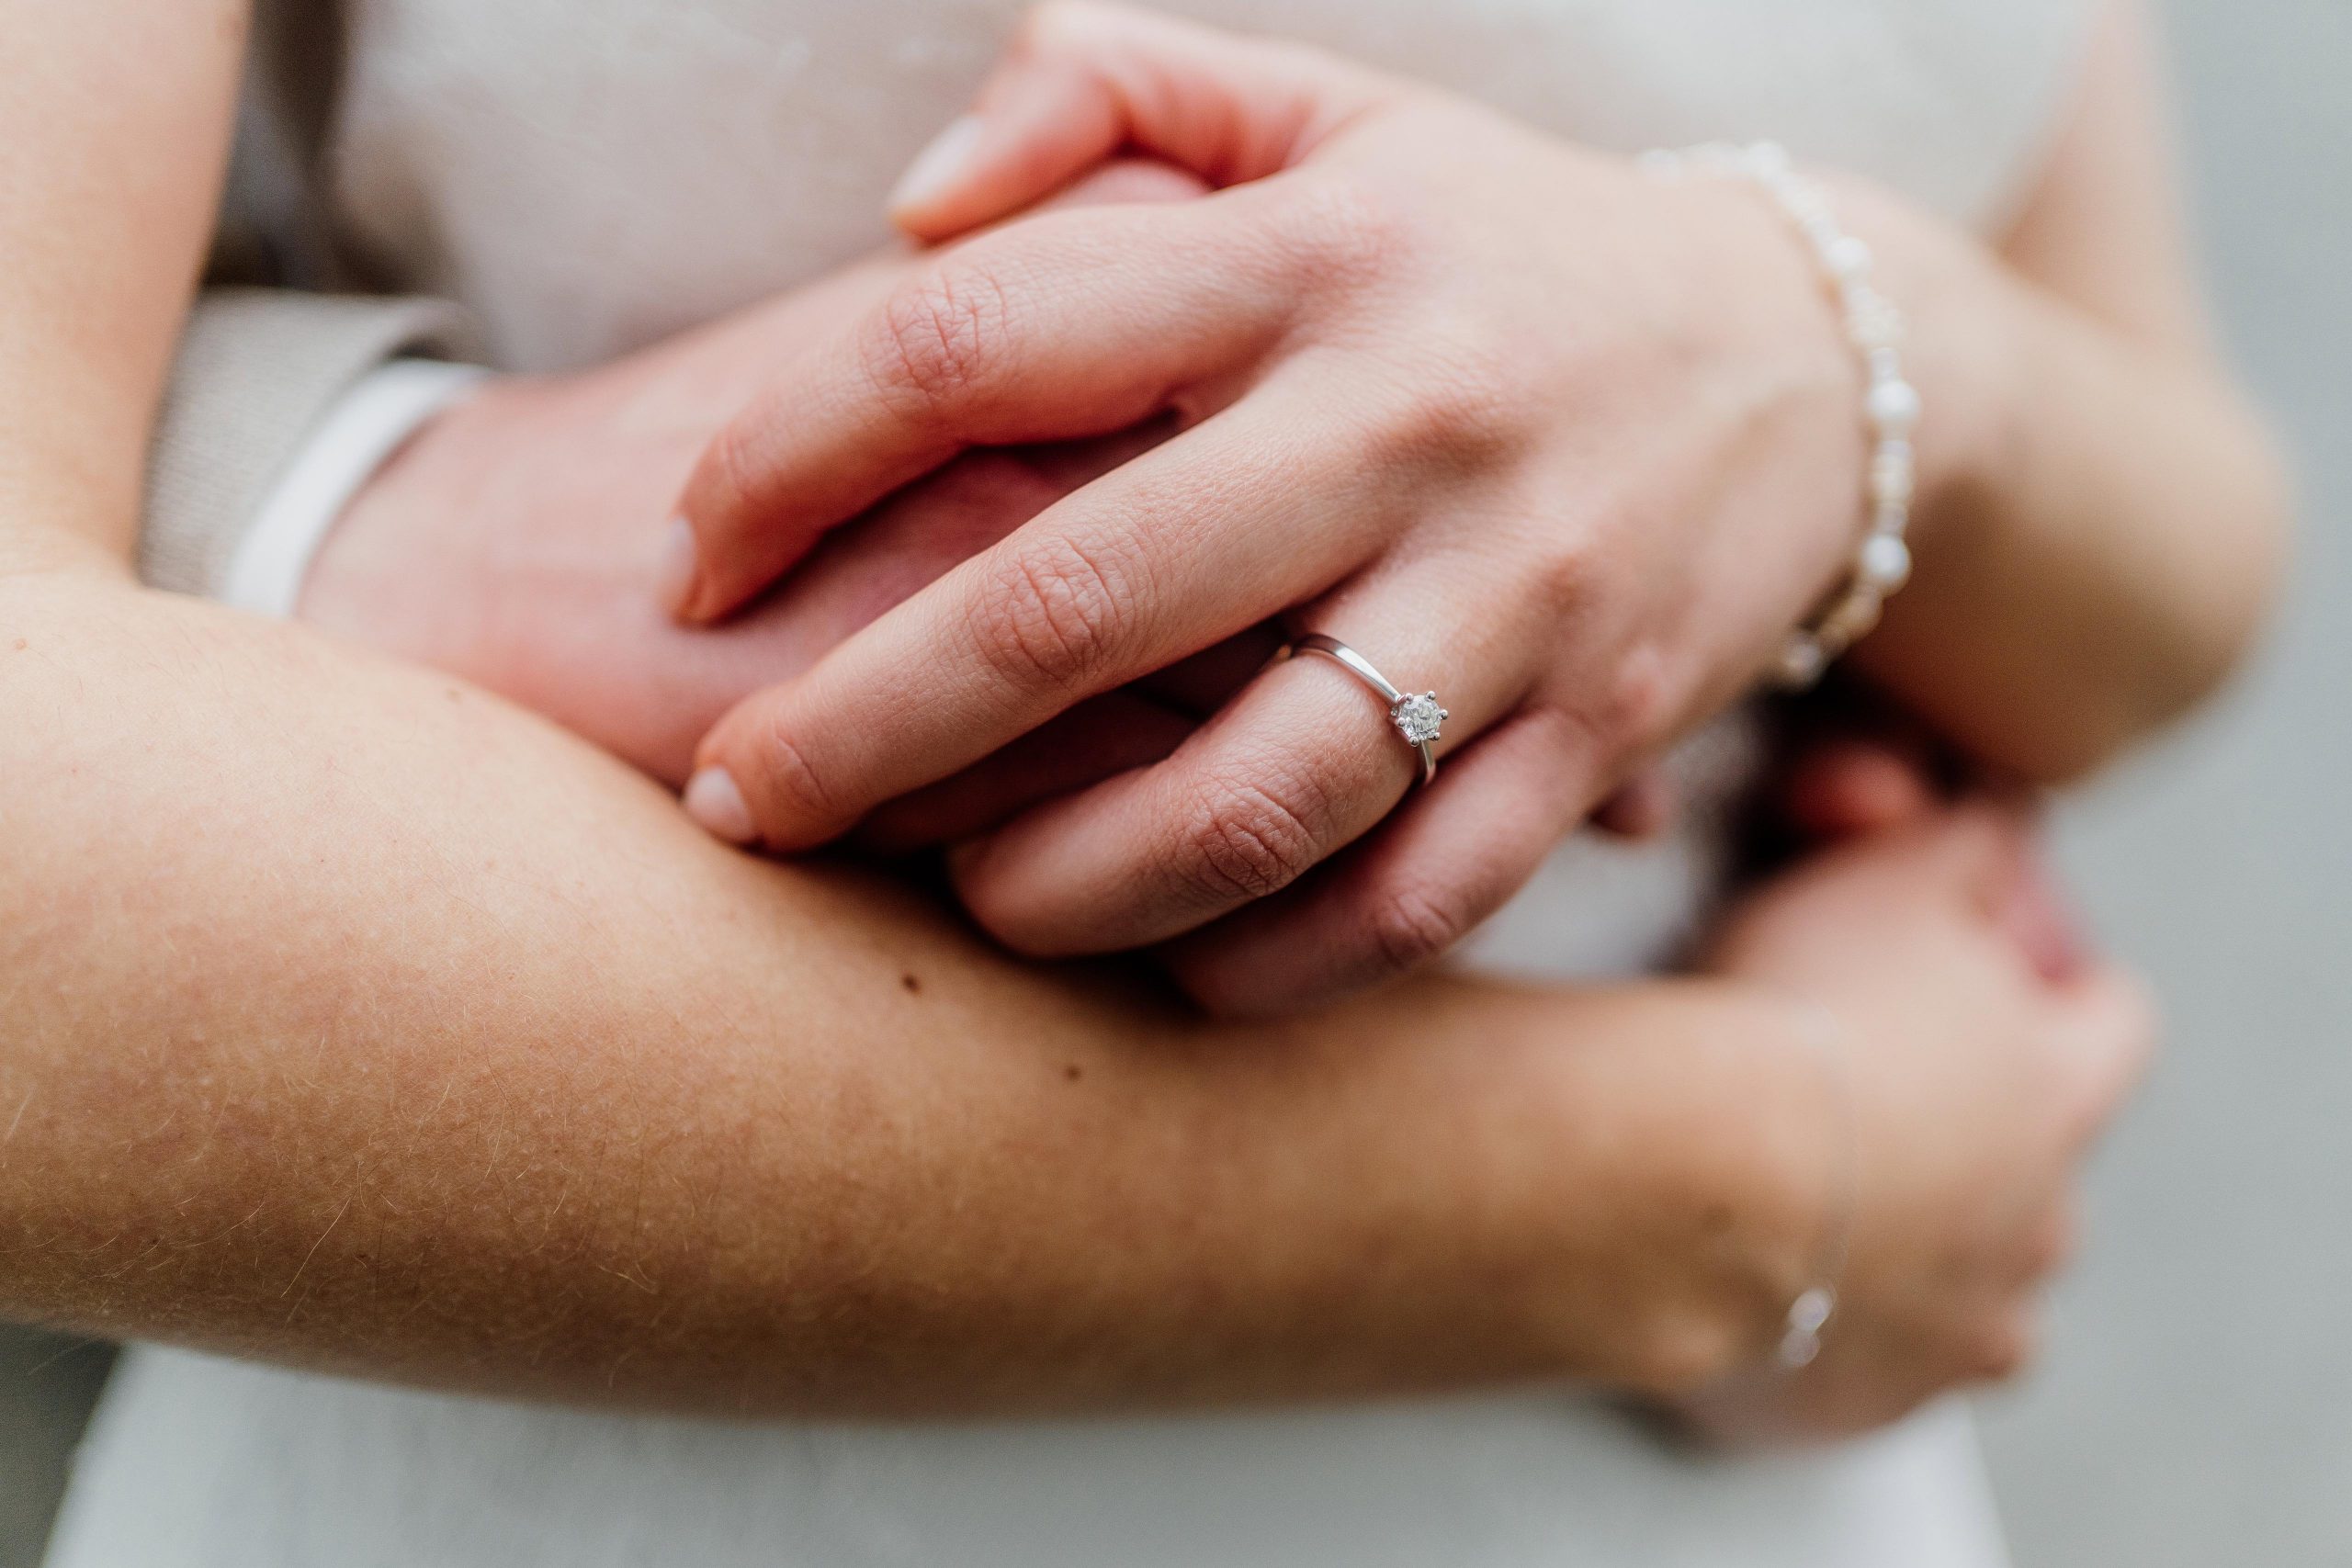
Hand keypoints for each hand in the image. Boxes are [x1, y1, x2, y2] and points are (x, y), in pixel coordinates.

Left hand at [301, 149, 1669, 858]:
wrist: (1810, 359)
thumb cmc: (1493, 245)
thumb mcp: (1321, 109)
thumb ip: (1103, 88)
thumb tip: (906, 208)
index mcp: (1302, 255)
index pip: (975, 341)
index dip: (786, 458)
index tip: (691, 558)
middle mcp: (1403, 420)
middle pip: (1076, 598)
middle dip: (858, 728)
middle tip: (732, 802)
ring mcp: (1514, 592)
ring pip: (1250, 793)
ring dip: (1057, 883)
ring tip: (947, 904)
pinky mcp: (1598, 731)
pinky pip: (1410, 897)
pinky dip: (1266, 966)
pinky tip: (1158, 970)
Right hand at [1694, 803, 2151, 1439]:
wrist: (1703, 1178)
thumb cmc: (1797, 1018)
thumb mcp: (1887, 875)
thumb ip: (1960, 844)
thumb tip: (1995, 818)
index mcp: (2054, 1086)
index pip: (2113, 1024)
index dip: (2065, 993)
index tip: (2009, 984)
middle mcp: (2038, 1216)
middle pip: (2045, 1170)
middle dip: (1979, 1136)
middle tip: (1873, 1095)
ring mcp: (1967, 1319)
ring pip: (1982, 1282)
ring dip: (1926, 1245)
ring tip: (1822, 1204)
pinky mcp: (1884, 1393)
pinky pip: (1892, 1363)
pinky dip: (1856, 1330)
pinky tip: (1787, 1289)